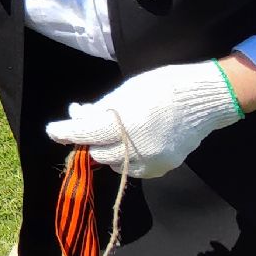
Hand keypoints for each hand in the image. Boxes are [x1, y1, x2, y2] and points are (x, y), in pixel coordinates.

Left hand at [43, 60, 242, 179]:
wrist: (203, 99)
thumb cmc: (161, 86)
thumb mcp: (125, 91)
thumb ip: (99, 108)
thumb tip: (77, 117)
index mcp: (122, 122)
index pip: (83, 133)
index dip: (63, 131)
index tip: (52, 129)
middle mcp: (134, 146)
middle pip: (95, 152)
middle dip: (89, 140)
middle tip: (90, 124)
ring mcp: (148, 161)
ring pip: (113, 164)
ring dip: (108, 149)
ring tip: (118, 131)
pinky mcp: (161, 168)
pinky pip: (132, 169)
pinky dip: (127, 158)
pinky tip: (135, 141)